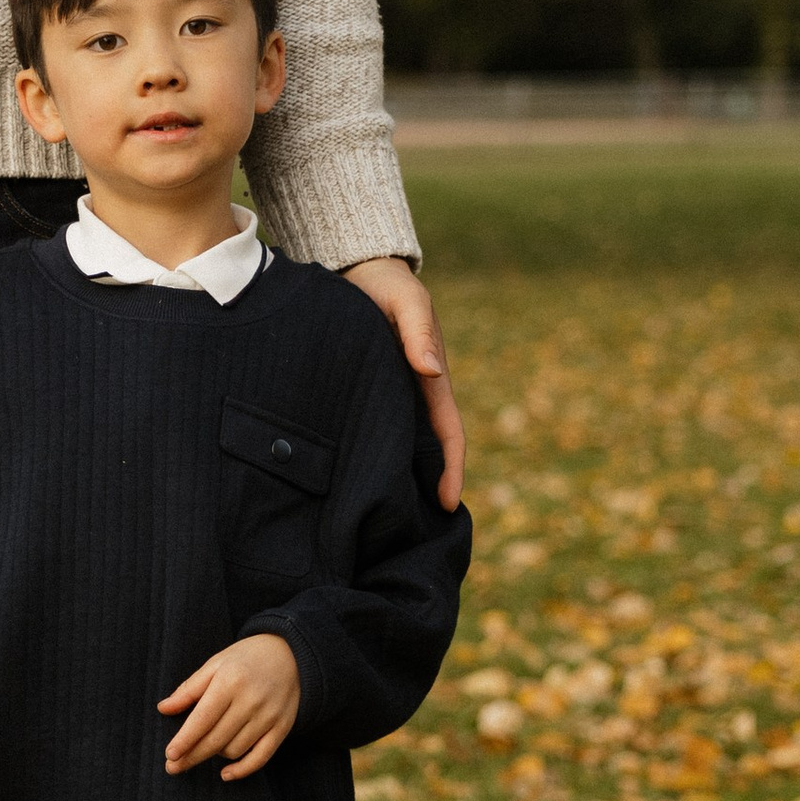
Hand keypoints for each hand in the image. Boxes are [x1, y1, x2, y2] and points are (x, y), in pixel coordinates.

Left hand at [160, 631, 301, 780]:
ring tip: (207, 745)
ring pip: (234, 750)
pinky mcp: (282, 728)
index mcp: (230, 682)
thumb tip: (163, 708)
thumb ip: (189, 689)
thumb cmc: (245, 659)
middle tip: (172, 767)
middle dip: (192, 756)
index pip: (203, 719)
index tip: (170, 755)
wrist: (290, 654)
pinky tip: (225, 774)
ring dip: (215, 754)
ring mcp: (269, 716)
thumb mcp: (215, 664)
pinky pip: (261, 757)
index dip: (185, 740)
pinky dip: (242, 770)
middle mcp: (251, 701)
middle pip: (216, 739)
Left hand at [341, 256, 463, 509]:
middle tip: (412, 531)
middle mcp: (414, 394)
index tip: (446, 504)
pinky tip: (348, 481)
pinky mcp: (366, 392)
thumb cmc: (386, 286)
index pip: (448, 435)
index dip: (451, 470)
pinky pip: (372, 431)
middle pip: (425, 451)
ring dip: (398, 478)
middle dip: (426, 487)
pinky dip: (370, 456)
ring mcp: (391, 395)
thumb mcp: (405, 302)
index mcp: (430, 381)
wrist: (359, 269)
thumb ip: (417, 332)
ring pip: (399, 446)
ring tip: (380, 519)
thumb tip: (431, 371)